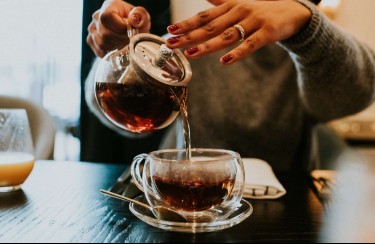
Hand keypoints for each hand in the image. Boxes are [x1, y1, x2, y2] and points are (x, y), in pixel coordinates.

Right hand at [87, 0, 150, 57]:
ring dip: (116, 47)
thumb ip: (140, 15)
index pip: (106, 17)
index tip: (130, 31)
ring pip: (102, 44)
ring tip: (124, 43)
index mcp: (109, 6)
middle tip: (130, 39)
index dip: (119, 27)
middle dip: (121, 39)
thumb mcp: (142, 17)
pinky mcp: (91, 40)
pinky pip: (99, 51)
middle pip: (105, 33)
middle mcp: (97, 16)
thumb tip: (134, 19)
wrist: (130, 29)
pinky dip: (110, 52)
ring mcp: (92, 29)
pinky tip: (118, 48)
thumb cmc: (135, 22)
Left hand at [165, 0, 310, 63]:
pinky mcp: (267, 32)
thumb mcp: (240, 3)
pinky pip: (251, 44)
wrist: (294, 11)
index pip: (204, 16)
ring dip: (207, 45)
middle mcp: (239, 11)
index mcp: (230, 6)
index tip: (171, 30)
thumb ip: (222, 2)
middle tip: (171, 44)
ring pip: (227, 35)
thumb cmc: (262, 9)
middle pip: (210, 25)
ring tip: (190, 53)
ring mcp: (253, 21)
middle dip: (189, 35)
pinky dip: (238, 53)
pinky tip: (225, 61)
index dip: (187, 23)